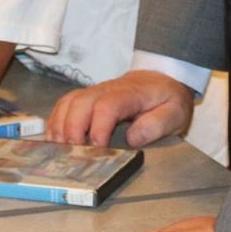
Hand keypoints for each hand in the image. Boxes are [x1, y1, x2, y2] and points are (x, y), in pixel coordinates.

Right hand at [46, 70, 192, 148]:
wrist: (163, 78)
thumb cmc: (167, 98)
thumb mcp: (175, 112)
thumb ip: (157, 124)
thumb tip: (133, 138)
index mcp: (131, 93)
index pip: (108, 105)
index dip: (98, 126)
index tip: (97, 147)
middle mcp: (107, 89)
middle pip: (81, 102)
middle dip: (72, 128)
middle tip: (73, 152)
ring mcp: (95, 92)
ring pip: (68, 102)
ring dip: (60, 125)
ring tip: (58, 148)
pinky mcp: (87, 98)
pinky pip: (64, 105)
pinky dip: (56, 121)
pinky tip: (55, 139)